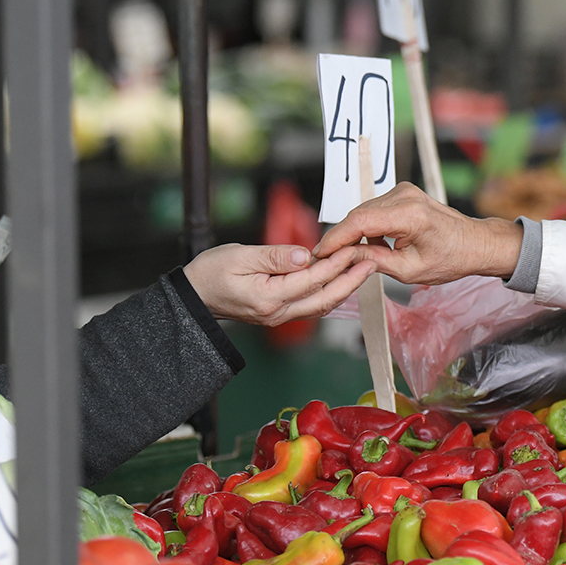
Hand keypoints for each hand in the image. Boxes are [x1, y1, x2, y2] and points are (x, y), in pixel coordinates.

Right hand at [184, 244, 375, 327]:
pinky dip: (331, 292)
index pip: (311, 280)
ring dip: (345, 287)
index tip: (352, 248)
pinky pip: (313, 305)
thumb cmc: (210, 272)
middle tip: (371, 261)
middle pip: (325, 299)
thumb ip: (273, 256)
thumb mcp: (239, 256)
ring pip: (322, 304)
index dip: (335, 264)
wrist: (194, 296)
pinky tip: (342, 279)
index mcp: (268, 297)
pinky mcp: (281, 313)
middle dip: (351, 280)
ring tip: (363, 268)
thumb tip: (304, 255)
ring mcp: (281, 316)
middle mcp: (278, 312)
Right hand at [313, 182, 521, 285]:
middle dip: (341, 238)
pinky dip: (368, 227)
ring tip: (352, 257)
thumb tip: (345, 257)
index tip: (320, 253)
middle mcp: (405, 196)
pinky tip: (373, 245)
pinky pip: (374, 209)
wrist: (475, 243)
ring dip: (355, 233)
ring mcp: (404, 191)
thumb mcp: (410, 270)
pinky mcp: (403, 193)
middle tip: (327, 260)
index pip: (359, 222)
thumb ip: (375, 261)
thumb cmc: (451, 258)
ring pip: (364, 212)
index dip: (336, 238)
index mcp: (410, 214)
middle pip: (358, 215)